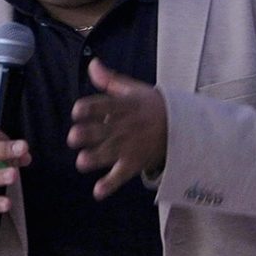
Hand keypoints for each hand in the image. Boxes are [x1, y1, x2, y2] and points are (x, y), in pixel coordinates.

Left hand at [68, 58, 167, 200]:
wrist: (181, 126)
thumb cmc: (152, 106)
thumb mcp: (133, 89)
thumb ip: (109, 79)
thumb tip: (92, 63)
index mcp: (123, 106)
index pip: (104, 106)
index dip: (89, 109)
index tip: (78, 112)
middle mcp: (125, 126)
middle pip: (103, 131)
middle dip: (87, 135)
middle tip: (74, 137)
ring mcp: (130, 146)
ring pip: (110, 154)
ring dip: (95, 158)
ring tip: (83, 161)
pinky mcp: (134, 163)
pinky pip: (122, 175)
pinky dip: (111, 185)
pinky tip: (98, 192)